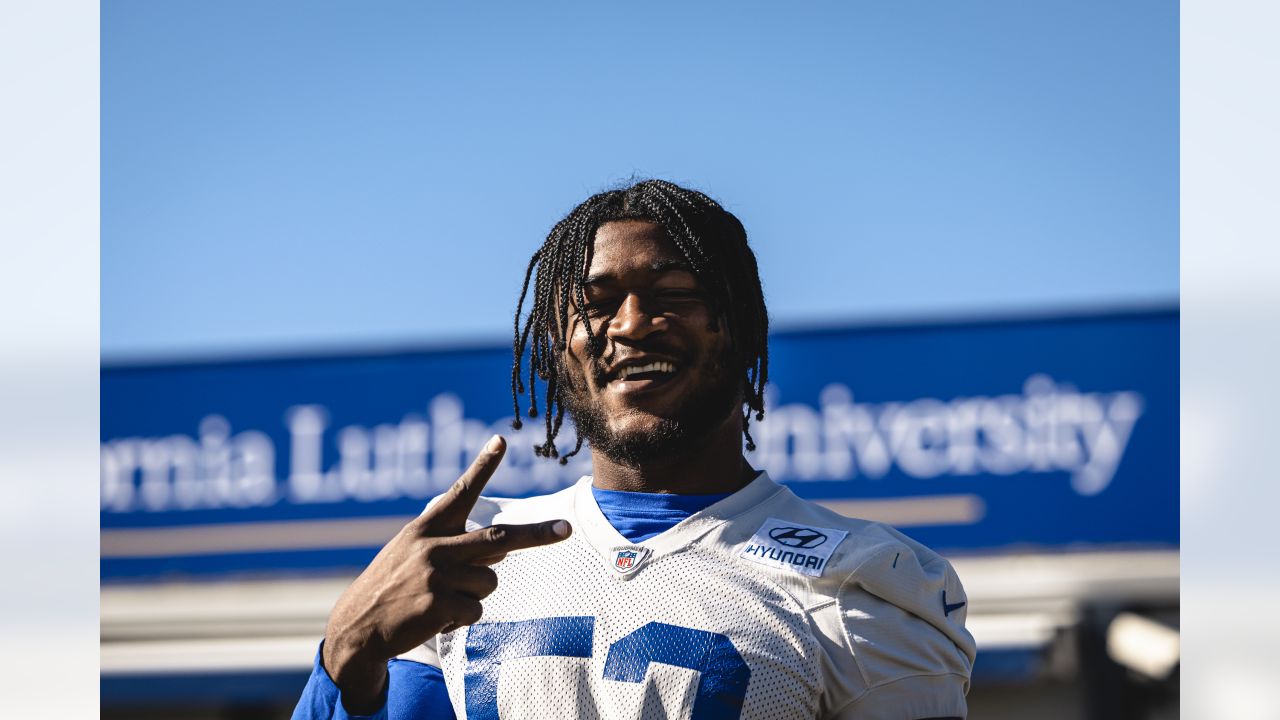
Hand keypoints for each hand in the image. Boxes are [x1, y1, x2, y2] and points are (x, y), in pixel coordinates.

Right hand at [321, 435, 571, 711]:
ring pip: (490, 581)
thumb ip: (456, 546)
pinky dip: (461, 617)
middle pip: (498, 539)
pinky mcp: (437, 604)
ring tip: (442, 598)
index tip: (501, 441)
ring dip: (474, 593)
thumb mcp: (414, 554)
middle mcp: (432, 545)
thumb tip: (504, 550)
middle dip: (536, 535)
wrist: (357, 626)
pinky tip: (435, 617)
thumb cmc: (393, 586)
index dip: (482, 466)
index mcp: (426, 527)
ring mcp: (436, 574)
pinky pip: (476, 610)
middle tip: (566, 529)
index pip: (459, 491)